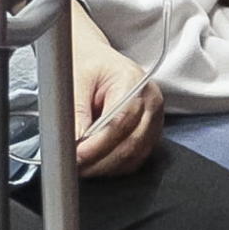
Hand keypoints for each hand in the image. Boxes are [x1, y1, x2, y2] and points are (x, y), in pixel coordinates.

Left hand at [67, 26, 164, 177]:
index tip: (77, 155)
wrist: (100, 62)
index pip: (121, 121)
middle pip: (131, 143)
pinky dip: (115, 166)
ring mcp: (155, 119)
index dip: (98, 144)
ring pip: (135, 156)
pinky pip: (136, 158)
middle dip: (101, 161)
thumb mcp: (76, 79)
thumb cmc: (90, 66)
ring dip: (107, 167)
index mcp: (134, 82)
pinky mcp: (150, 134)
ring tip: (83, 167)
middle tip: (76, 167)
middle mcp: (151, 102)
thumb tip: (74, 142)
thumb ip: (75, 112)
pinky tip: (97, 164)